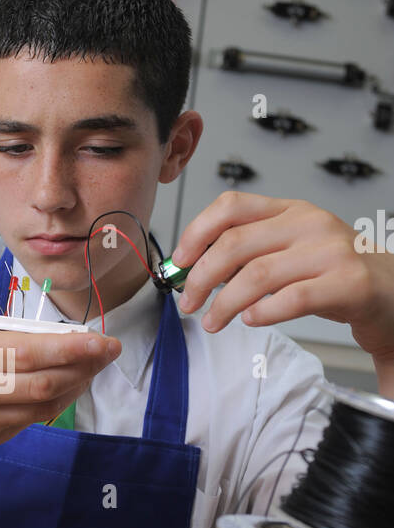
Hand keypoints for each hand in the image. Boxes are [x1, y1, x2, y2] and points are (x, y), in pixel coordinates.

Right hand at [0, 255, 119, 447]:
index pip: (27, 352)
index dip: (69, 348)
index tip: (100, 339)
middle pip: (43, 382)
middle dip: (84, 366)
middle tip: (109, 350)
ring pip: (43, 405)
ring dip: (76, 385)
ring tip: (94, 365)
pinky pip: (33, 421)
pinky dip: (58, 402)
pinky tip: (71, 383)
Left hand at [172, 192, 393, 370]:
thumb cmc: (336, 277)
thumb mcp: (292, 253)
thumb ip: (251, 255)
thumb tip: (195, 272)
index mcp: (290, 210)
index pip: (231, 206)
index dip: (196, 232)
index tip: (179, 262)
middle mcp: (309, 223)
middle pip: (236, 243)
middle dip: (201, 276)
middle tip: (188, 302)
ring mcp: (331, 251)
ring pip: (258, 274)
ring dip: (225, 303)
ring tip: (212, 322)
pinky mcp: (348, 282)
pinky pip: (293, 298)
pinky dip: (264, 312)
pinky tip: (250, 321)